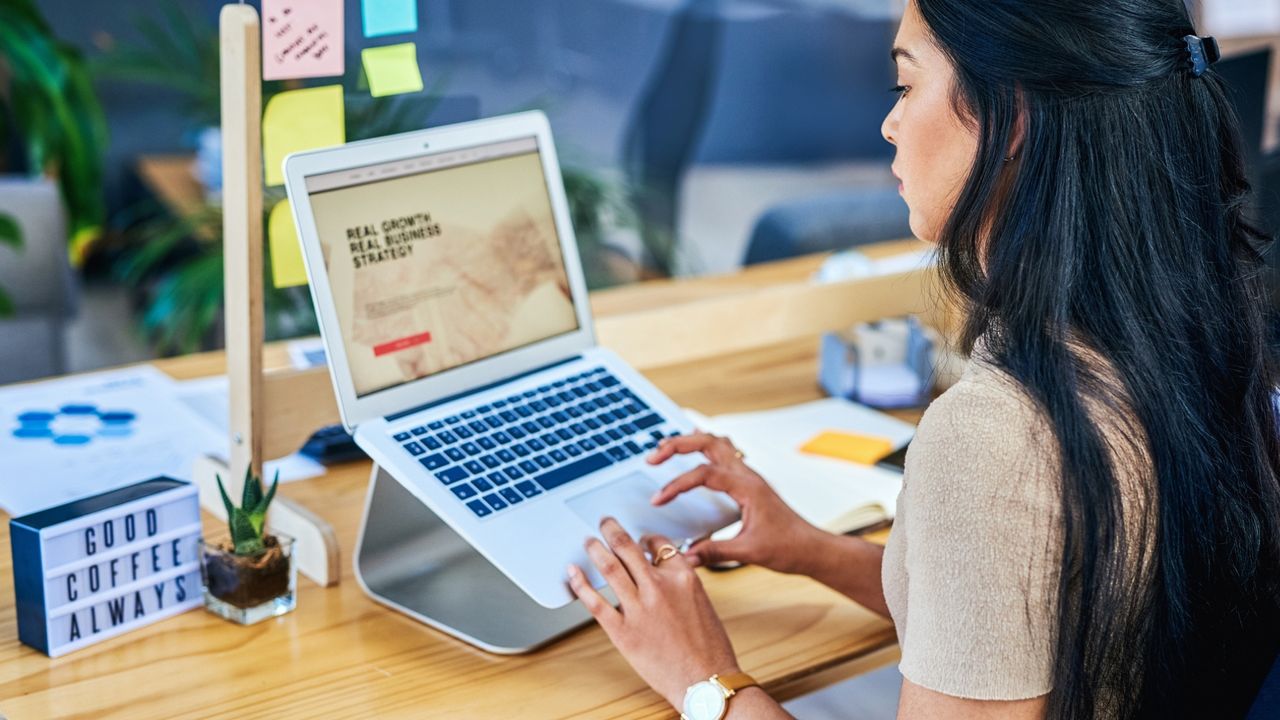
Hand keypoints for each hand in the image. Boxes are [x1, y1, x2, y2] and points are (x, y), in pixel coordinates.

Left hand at [568, 517, 740, 708]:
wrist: (706, 680)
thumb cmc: (709, 648)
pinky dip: (581, 584)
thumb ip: (680, 584)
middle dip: (612, 530)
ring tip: (588, 542)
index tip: (638, 539)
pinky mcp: (623, 631)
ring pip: (609, 567)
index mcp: (683, 577)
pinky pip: (595, 602)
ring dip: (595, 549)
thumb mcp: (702, 603)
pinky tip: (574, 574)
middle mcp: (659, 587)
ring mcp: (639, 608)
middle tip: (604, 523)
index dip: (645, 538)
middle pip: (627, 547)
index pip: (658, 544)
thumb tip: (662, 571)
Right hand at [648, 432, 822, 574]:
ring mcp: (749, 476)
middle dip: (678, 445)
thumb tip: (684, 556)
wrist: (811, 548)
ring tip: (667, 447)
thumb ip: (714, 552)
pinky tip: (696, 449)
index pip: (704, 475)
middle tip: (653, 457)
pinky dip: (706, 447)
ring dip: (691, 441)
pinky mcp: (748, 483)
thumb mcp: (749, 552)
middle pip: (709, 443)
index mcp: (747, 487)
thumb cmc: (788, 548)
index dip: (677, 485)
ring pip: (717, 443)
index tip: (658, 499)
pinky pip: (725, 453)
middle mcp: (748, 475)